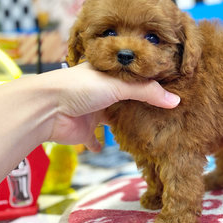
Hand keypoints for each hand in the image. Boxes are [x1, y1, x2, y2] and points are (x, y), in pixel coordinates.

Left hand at [47, 62, 179, 151]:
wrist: (46, 110)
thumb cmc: (79, 87)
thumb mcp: (118, 85)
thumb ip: (146, 92)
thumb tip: (175, 101)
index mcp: (106, 73)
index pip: (132, 76)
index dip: (147, 80)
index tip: (167, 87)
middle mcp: (100, 91)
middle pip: (124, 97)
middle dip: (139, 104)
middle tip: (162, 110)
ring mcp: (92, 111)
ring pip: (113, 118)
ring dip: (124, 123)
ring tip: (147, 128)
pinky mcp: (84, 131)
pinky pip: (95, 140)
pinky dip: (101, 144)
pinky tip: (107, 148)